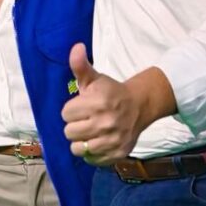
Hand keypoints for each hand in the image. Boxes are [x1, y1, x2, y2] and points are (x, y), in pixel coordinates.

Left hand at [61, 43, 143, 165]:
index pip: (66, 113)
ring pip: (77, 148)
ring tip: (90, 131)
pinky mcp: (116, 154)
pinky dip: (92, 152)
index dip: (72, 109)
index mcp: (98, 102)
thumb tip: (76, 47)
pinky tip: (98, 141)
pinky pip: (91, 159)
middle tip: (86, 119)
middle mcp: (105, 122)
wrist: (139, 106)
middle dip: (75, 125)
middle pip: (69, 132)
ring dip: (81, 140)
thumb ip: (81, 65)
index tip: (82, 107)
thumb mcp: (95, 78)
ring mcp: (111, 140)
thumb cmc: (111, 92)